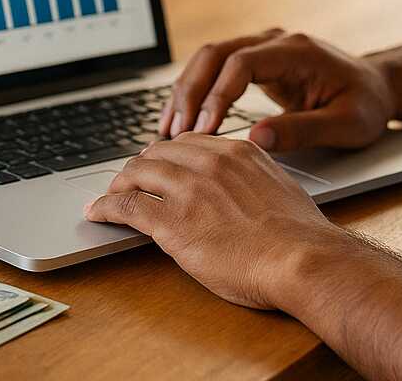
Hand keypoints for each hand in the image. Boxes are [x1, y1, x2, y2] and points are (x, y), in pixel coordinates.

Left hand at [84, 133, 347, 308]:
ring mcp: (189, 189)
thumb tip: (250, 191)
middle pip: (158, 153)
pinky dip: (107, 207)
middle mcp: (210, 162)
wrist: (303, 258)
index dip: (169, 156)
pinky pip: (127, 206)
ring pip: (137, 173)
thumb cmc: (300, 236)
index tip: (162, 167)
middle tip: (130, 182)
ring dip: (119, 185)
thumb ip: (256, 181)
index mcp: (238, 152)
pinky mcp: (172, 221)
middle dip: (140, 167)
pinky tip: (98, 213)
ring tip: (111, 197)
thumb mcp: (280, 190)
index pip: (190, 142)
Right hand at [160, 29, 393, 151]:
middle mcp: (275, 41)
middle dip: (190, 93)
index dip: (217, 96)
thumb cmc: (366, 105)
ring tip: (168, 131)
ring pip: (208, 59)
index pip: (242, 64)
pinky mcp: (256, 62)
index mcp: (296, 51)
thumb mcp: (345, 125)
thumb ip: (302, 131)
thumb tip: (255, 140)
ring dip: (185, 93)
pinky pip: (215, 70)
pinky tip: (181, 121)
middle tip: (174, 134)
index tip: (203, 130)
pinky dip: (195, 93)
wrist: (377, 87)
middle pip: (215, 54)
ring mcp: (263, 48)